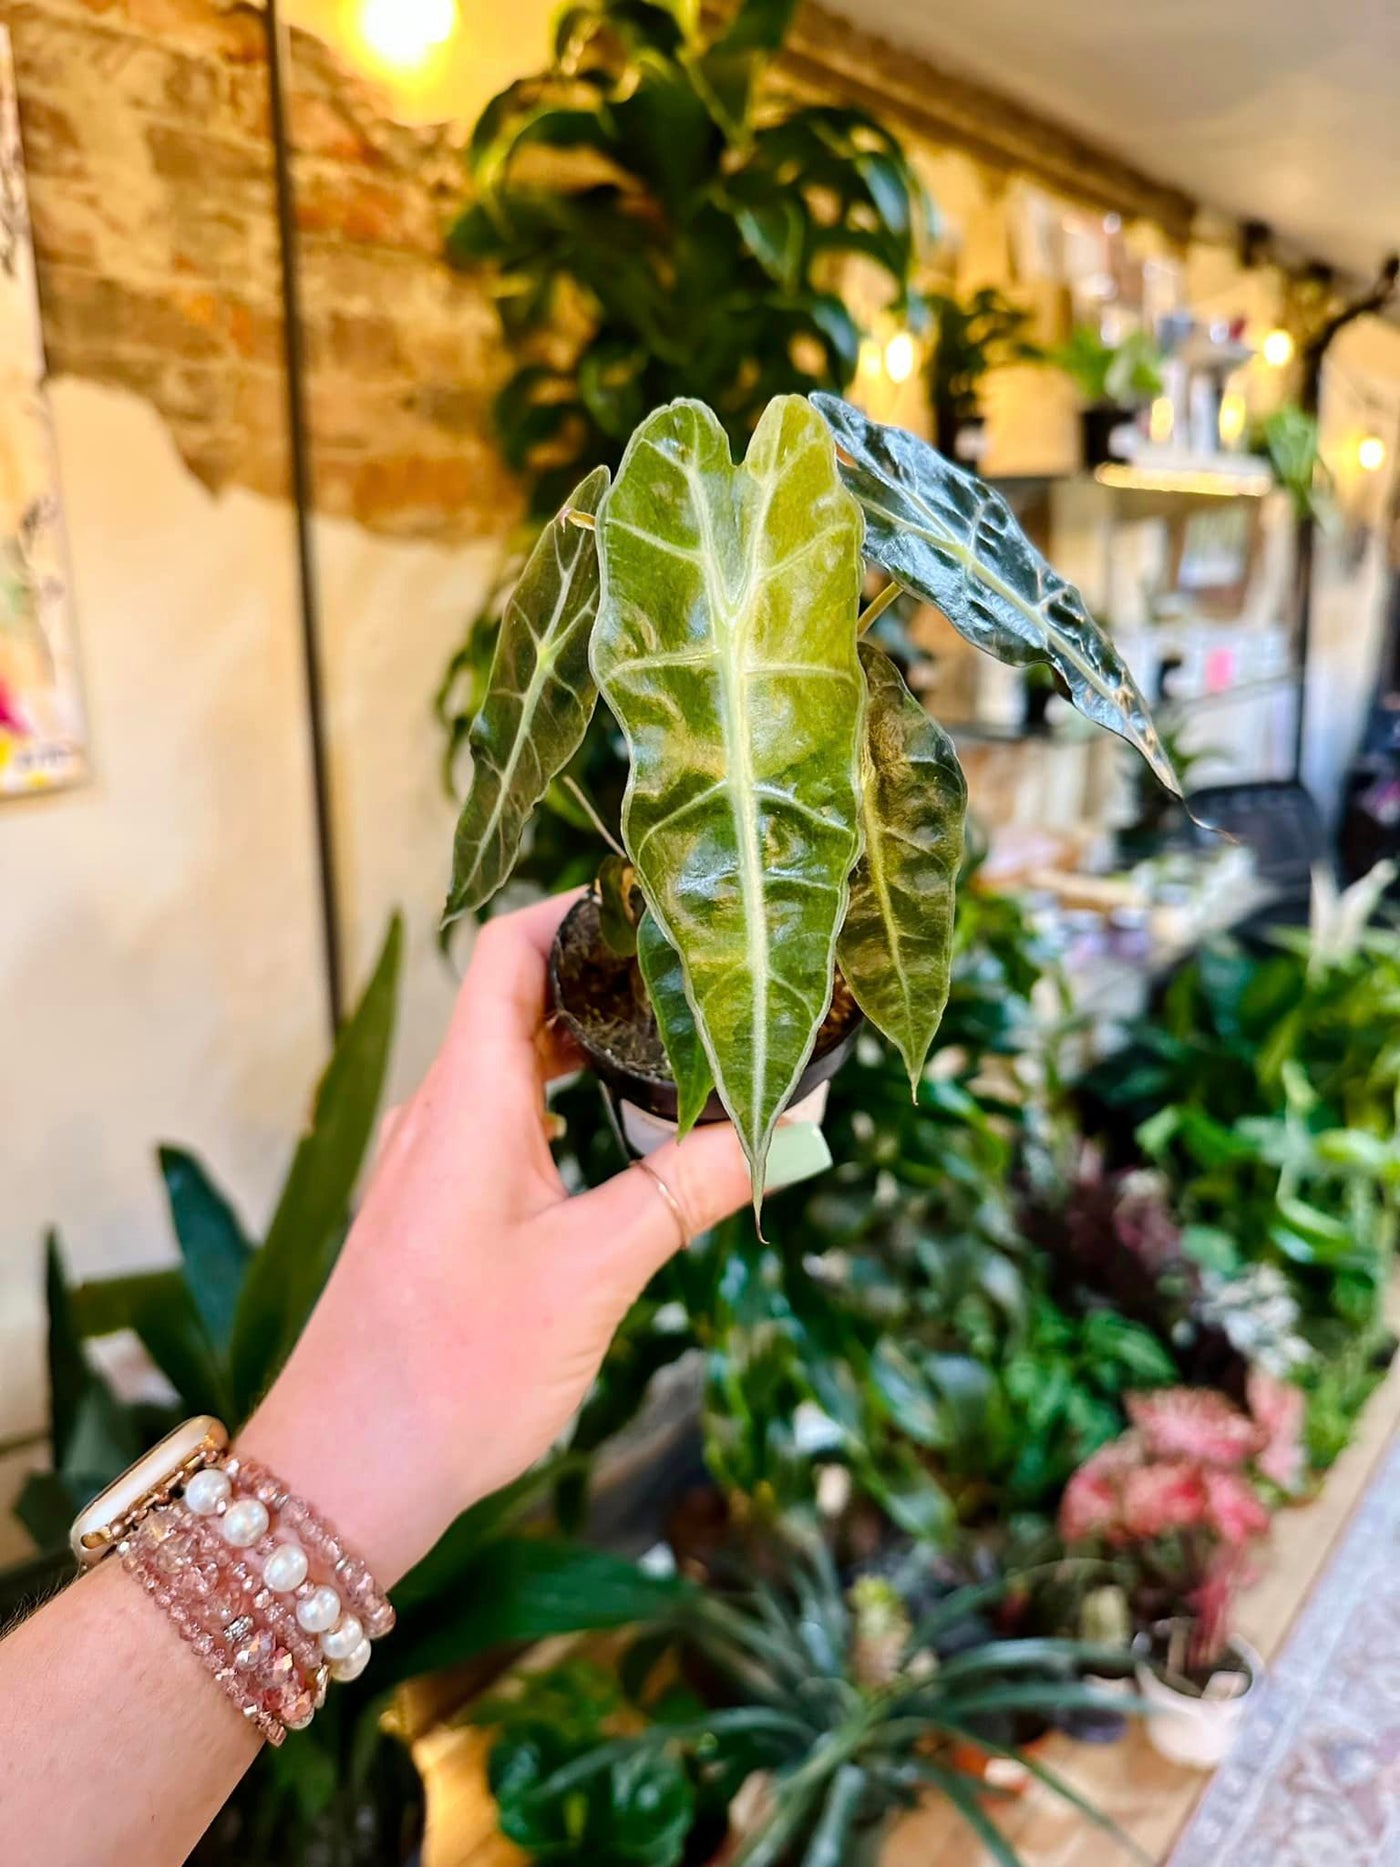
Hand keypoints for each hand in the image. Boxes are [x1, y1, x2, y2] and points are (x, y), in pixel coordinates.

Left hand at [238, 893, 764, 1585]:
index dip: (576, 909)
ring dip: (594, 1049)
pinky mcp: (441, 1209)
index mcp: (465, 1099)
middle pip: (521, 999)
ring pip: (518, 1065)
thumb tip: (785, 1135)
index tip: (659, 903)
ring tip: (684, 1049)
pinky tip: (632, 1141)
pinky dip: (572, 1109)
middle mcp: (441, 1112)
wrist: (343, 1475)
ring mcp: (436, 1161)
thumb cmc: (450, 1374)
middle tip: (702, 979)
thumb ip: (686, 1192)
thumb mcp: (590, 1276)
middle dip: (610, 978)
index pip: (508, 951)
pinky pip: (510, 1123)